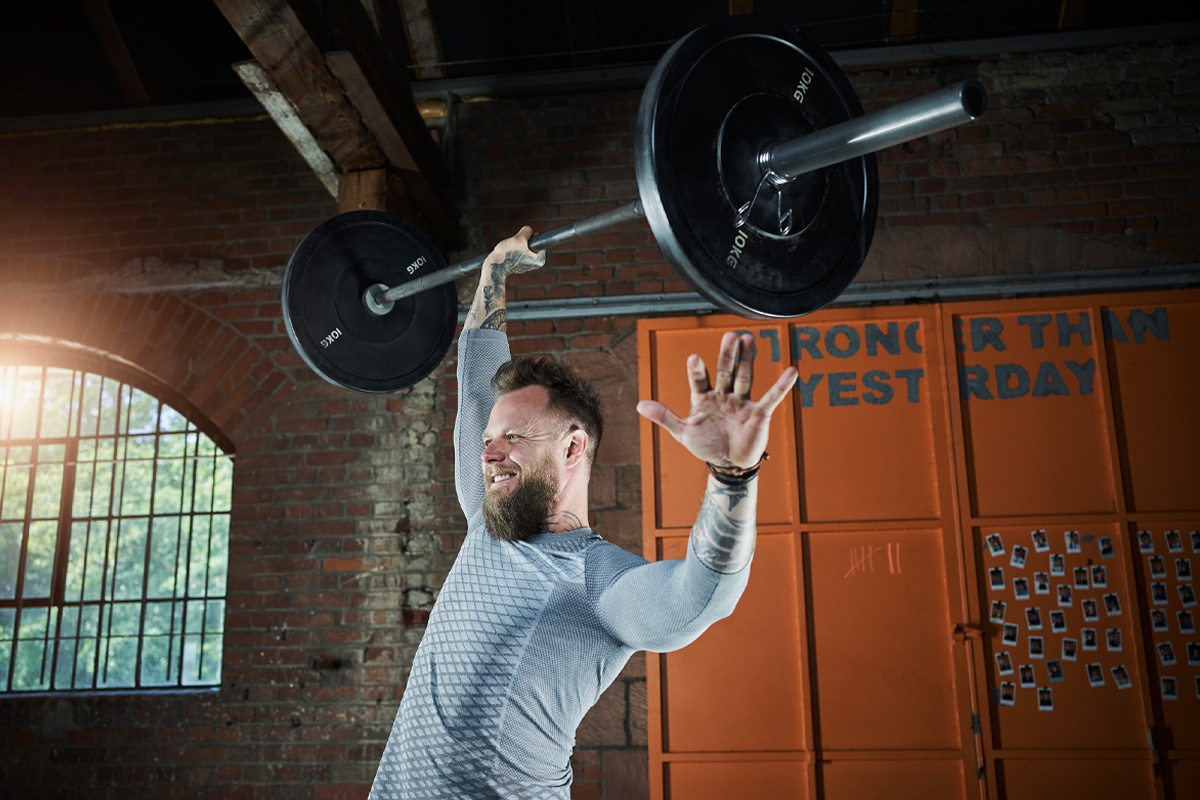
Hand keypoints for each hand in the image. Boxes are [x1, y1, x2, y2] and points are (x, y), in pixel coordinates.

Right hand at [486, 225, 544, 275]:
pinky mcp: (519, 266)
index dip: (529, 236)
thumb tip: (529, 231)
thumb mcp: (518, 238)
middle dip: (523, 242)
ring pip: (524, 248)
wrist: (494, 266)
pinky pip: (519, 254)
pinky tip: (508, 255)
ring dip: (518, 246)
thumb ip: (527, 231)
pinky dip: (513, 252)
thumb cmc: (507, 254)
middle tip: (515, 245)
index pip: (539, 241)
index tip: (521, 239)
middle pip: (532, 245)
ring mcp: (527, 266)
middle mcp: (535, 265)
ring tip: (510, 250)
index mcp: (540, 260)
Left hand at [636, 331, 797, 468]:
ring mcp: (741, 402)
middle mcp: (723, 395)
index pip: (699, 380)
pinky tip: (792, 371)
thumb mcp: (683, 432)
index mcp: (703, 398)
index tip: (695, 358)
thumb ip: (664, 417)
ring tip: (749, 339)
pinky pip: (771, 397)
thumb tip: (639, 404)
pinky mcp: (758, 413)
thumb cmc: (706, 445)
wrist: (728, 463)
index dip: (697, 370)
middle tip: (730, 335)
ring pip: (745, 377)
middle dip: (727, 354)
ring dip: (748, 359)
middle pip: (725, 371)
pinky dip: (782, 385)